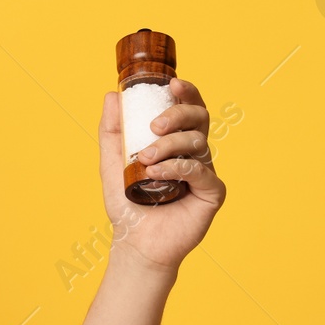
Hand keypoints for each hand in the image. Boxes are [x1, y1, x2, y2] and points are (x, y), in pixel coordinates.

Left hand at [98, 77, 227, 273]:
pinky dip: (178, 167)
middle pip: (199, 118)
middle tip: (155, 125)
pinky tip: (158, 173)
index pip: (188, 108)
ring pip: (197, 142)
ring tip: (145, 161)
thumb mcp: (112, 162)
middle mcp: (194, 153)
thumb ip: (112, 130)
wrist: (135, 241)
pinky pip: (201, 170)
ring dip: (169, 145)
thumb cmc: (127, 203)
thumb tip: (111, 95)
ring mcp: (205, 172)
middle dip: (178, 113)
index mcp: (176, 141)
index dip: (187, 92)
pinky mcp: (212, 192)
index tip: (173, 83)